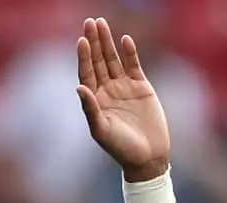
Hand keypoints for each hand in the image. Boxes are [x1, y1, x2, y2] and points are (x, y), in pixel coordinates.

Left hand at [76, 17, 170, 181]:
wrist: (147, 157)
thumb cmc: (121, 148)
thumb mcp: (102, 131)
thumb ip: (90, 109)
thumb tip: (79, 87)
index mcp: (94, 100)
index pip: (86, 72)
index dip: (83, 56)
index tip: (81, 40)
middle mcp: (107, 90)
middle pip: (98, 61)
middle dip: (93, 41)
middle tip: (90, 22)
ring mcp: (124, 87)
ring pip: (113, 59)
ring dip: (107, 42)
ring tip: (102, 23)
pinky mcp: (141, 87)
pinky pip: (133, 65)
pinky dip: (130, 53)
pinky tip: (125, 40)